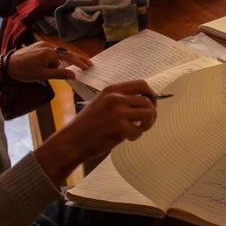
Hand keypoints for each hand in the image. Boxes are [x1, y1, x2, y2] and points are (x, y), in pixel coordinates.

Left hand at [6, 43, 91, 81]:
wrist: (7, 65)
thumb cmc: (24, 72)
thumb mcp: (43, 75)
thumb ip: (60, 74)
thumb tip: (74, 74)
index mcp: (49, 53)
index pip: (69, 57)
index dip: (80, 62)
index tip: (88, 66)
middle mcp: (47, 46)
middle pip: (65, 54)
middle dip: (75, 60)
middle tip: (87, 65)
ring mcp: (41, 45)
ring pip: (55, 55)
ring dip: (56, 63)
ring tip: (47, 73)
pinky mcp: (37, 46)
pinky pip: (49, 53)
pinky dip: (51, 59)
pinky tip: (45, 66)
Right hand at [35, 81, 157, 180]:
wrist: (73, 141)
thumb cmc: (87, 125)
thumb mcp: (102, 103)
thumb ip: (120, 100)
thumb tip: (145, 102)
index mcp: (112, 90)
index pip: (141, 84)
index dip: (151, 94)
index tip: (152, 103)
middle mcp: (116, 98)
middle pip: (148, 101)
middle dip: (152, 113)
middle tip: (146, 122)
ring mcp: (118, 112)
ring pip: (148, 114)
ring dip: (147, 124)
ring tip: (139, 129)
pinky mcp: (120, 128)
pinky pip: (139, 130)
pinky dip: (136, 136)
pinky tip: (127, 138)